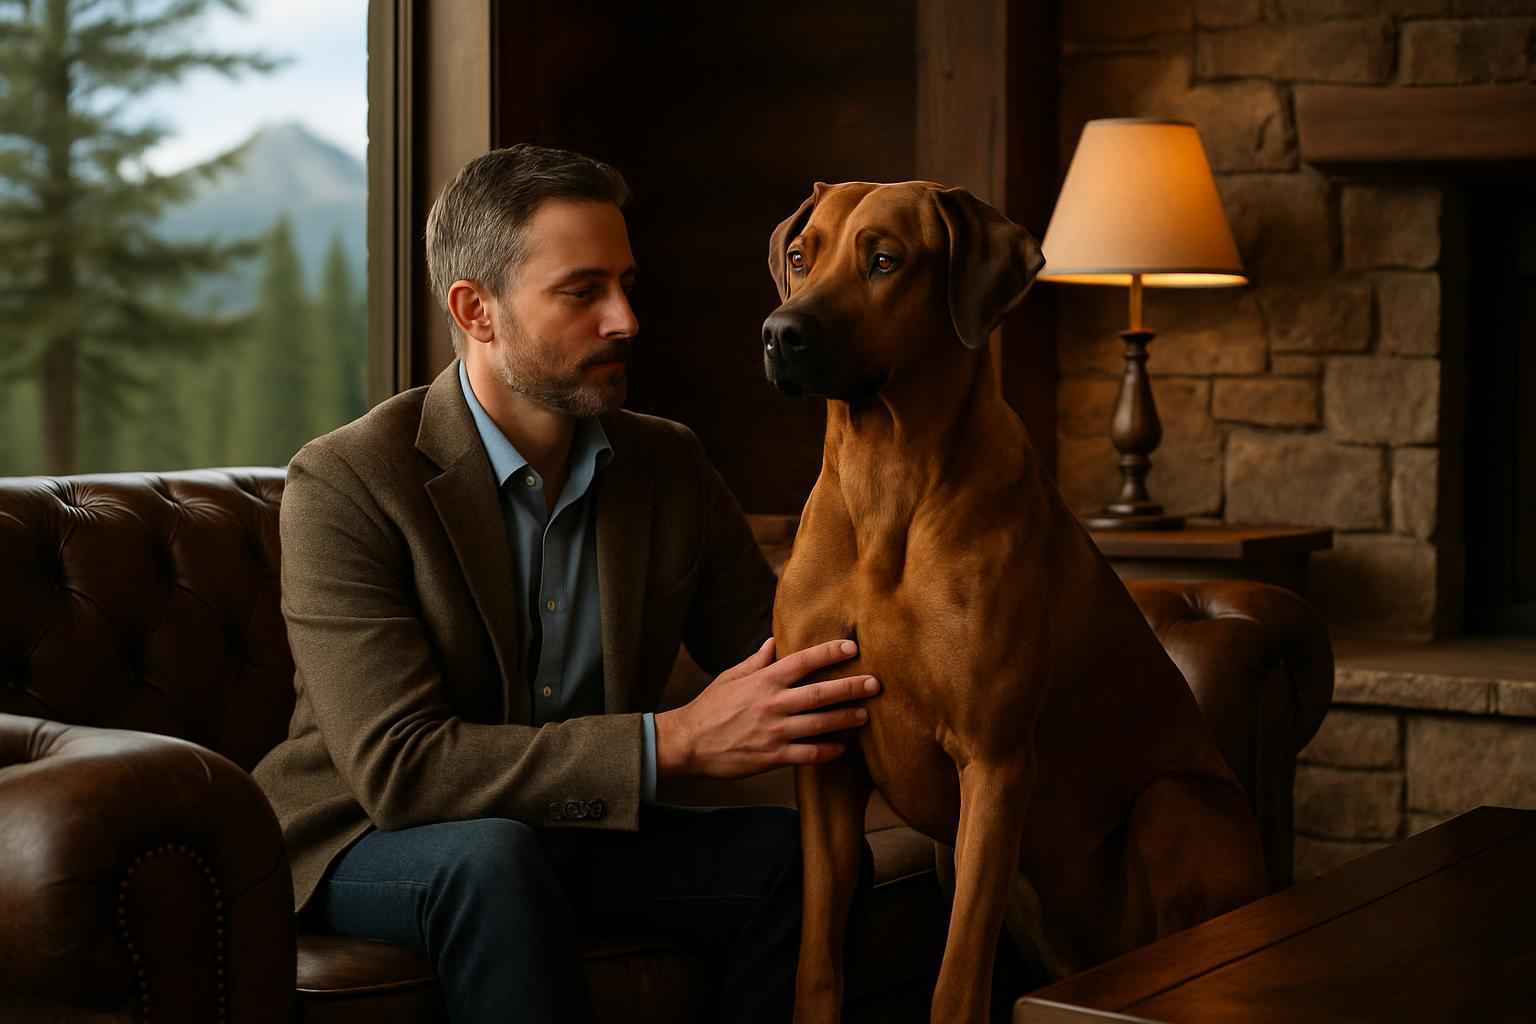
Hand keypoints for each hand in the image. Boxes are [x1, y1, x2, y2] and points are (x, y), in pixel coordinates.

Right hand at [654, 637, 879, 779]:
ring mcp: (774, 731)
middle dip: (851, 687)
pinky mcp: (773, 756)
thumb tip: (775, 642)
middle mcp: (773, 703)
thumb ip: (757, 661)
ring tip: (865, 715)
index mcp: (764, 680)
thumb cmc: (710, 708)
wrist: (687, 742)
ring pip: (820, 724)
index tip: (851, 648)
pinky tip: (842, 749)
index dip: (829, 653)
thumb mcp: (731, 677)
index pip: (803, 661)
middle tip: (875, 684)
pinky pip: (808, 754)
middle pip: (820, 693)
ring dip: (846, 719)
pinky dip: (828, 752)